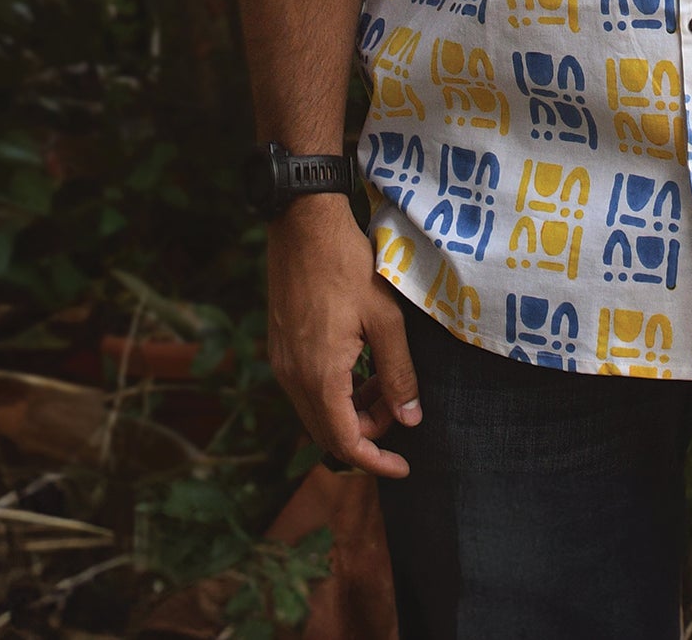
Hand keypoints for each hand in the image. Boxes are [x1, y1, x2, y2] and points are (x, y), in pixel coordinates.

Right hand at [265, 196, 420, 477]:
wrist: (303, 224)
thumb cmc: (348, 265)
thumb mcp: (385, 318)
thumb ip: (399, 372)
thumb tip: (411, 419)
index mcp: (319, 376)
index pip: (345, 443)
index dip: (376, 462)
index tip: (404, 467)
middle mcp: (293, 378)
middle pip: (330, 433)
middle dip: (369, 433)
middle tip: (402, 405)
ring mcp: (282, 363)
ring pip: (318, 412)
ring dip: (353, 410)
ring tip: (386, 379)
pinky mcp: (280, 347)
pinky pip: (308, 389)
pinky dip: (337, 392)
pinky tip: (362, 365)